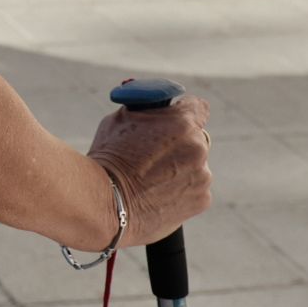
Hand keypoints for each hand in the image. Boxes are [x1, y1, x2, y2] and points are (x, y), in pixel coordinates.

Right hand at [86, 96, 211, 246]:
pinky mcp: (202, 199)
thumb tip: (156, 108)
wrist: (105, 200)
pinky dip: (181, 189)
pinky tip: (158, 192)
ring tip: (151, 178)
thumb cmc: (109, 157)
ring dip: (180, 167)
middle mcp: (198, 147)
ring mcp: (202, 176)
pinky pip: (195, 188)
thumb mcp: (121, 118)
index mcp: (181, 123)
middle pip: (195, 137)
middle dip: (179, 141)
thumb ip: (148, 111)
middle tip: (154, 151)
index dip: (184, 110)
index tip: (175, 118)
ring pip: (195, 165)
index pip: (197, 106)